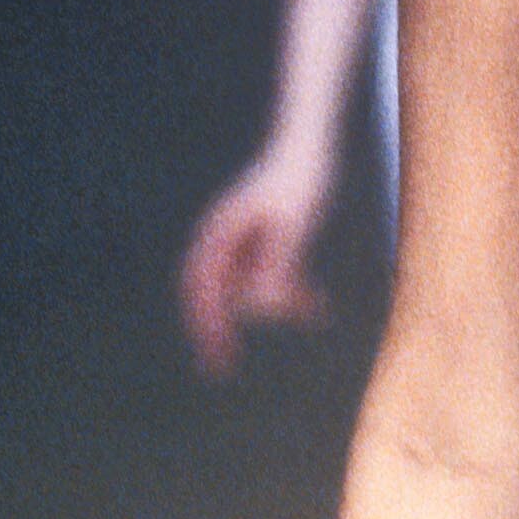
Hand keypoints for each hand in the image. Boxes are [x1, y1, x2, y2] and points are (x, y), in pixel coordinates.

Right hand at [180, 146, 330, 379]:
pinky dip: (292, 294)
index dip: (204, 324)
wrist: (311, 150)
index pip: (200, 287)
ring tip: (314, 304)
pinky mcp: (262, 248)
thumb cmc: (301, 181)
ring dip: (279, 305)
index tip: (216, 353)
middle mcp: (222, 241)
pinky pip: (270, 282)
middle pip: (214, 296)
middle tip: (221, 369)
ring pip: (248, 292)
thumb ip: (278, 266)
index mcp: (219, 233)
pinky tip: (318, 306)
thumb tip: (260, 310)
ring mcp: (241, 245)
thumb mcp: (294, 225)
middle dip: (220, 330)